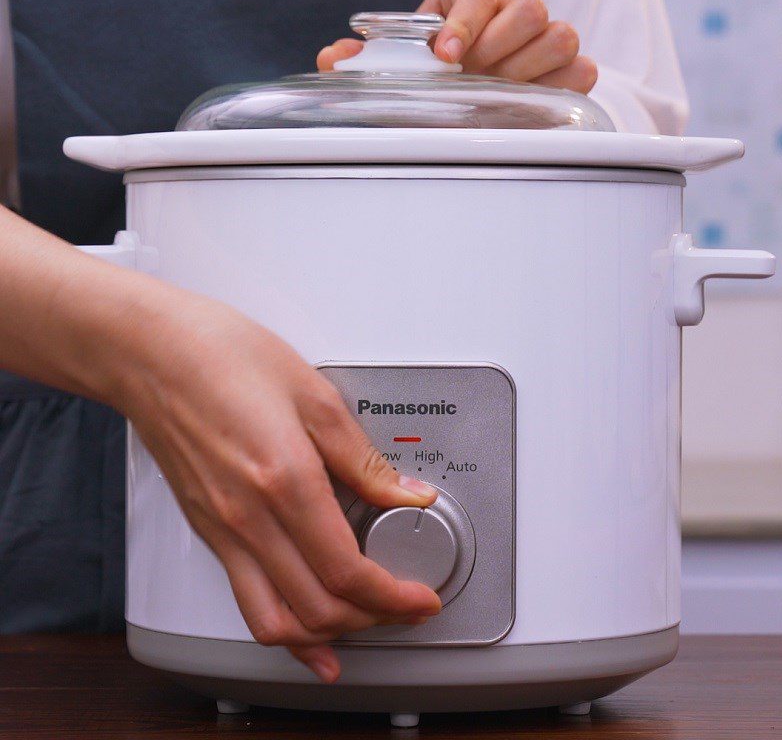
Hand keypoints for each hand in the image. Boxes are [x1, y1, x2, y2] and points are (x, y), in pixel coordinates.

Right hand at [0, 207, 439, 683]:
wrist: (152, 354)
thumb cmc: (224, 356)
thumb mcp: (313, 395)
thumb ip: (363, 458)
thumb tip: (407, 493)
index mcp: (285, 478)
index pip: (347, 571)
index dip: (394, 598)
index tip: (420, 598)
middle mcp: (249, 517)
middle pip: (318, 608)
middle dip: (373, 619)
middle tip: (405, 605)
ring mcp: (222, 530)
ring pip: (276, 622)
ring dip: (326, 635)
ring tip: (361, 623)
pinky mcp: (206, 530)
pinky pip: (245, 601)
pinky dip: (281, 628)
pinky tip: (303, 630)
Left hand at [318, 0, 596, 92]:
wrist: (470, 87)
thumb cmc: (435, 68)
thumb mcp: (402, 60)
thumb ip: (367, 59)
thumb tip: (333, 60)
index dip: (464, 21)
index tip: (445, 56)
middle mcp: (512, 8)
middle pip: (530, 8)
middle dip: (499, 48)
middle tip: (474, 77)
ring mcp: (545, 38)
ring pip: (561, 35)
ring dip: (528, 70)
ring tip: (497, 93)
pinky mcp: (568, 69)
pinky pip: (583, 71)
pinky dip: (561, 90)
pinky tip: (528, 105)